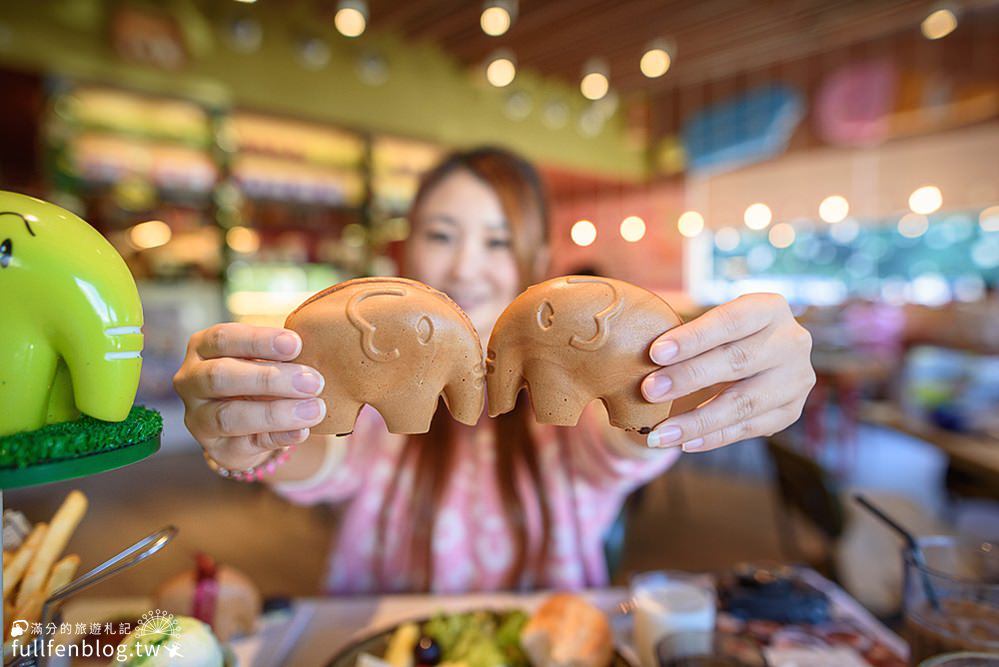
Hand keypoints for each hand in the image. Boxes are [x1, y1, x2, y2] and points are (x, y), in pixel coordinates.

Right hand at [173, 323, 326, 469]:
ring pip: (229, 416)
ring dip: (276, 413)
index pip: (222, 338)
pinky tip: (302, 431)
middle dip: (270, 378)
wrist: (249, 422)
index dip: (259, 340)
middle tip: (313, 381)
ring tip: (315, 409)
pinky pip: (247, 444)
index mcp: (202, 348)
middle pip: (221, 376)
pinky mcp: (217, 448)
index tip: (296, 344)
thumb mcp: (264, 357)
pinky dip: (279, 437)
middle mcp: (191, 381)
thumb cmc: (259, 375)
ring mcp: (198, 418)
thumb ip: (281, 353)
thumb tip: (318, 347)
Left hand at [640, 294, 814, 451]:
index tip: (655, 352)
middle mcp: (792, 341)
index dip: (693, 338)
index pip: (730, 321)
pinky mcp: (791, 411)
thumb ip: (684, 336)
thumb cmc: (719, 336)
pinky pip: (748, 429)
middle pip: (738, 361)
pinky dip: (713, 437)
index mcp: (769, 308)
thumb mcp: (709, 323)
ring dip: (697, 420)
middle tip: (648, 391)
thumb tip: (633, 354)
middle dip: (689, 378)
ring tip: (659, 434)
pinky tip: (684, 442)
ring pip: (744, 403)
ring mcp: (797, 379)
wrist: (760, 356)